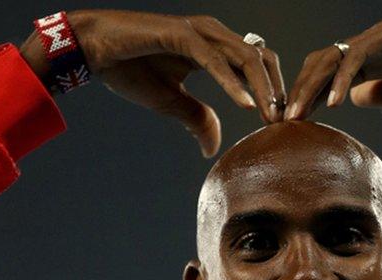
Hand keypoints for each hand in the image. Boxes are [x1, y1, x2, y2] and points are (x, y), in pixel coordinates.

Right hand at [22, 10, 285, 156]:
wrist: (95, 49)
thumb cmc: (131, 68)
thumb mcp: (170, 101)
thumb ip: (196, 118)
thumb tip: (213, 147)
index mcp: (213, 46)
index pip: (256, 65)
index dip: (273, 91)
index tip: (281, 122)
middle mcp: (211, 34)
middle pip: (260, 59)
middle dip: (277, 91)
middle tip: (286, 123)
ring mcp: (199, 32)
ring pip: (244, 58)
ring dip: (263, 89)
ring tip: (273, 117)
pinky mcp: (182, 36)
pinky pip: (216, 61)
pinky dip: (233, 84)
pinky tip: (247, 106)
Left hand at [286, 19, 381, 119]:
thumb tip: (356, 98)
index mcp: (378, 59)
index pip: (331, 76)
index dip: (309, 97)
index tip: (293, 125)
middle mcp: (376, 44)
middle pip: (323, 64)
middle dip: (299, 92)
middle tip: (280, 122)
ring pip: (334, 58)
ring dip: (311, 87)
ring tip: (296, 115)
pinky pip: (360, 56)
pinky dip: (343, 78)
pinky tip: (332, 104)